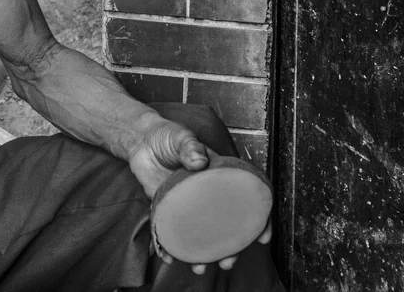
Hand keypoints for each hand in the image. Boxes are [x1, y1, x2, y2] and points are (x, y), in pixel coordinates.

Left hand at [129, 118, 272, 274]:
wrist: (141, 140)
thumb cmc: (168, 136)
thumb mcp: (182, 136)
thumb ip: (190, 146)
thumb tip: (199, 162)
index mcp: (218, 177)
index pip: (244, 199)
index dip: (258, 219)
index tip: (262, 236)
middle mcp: (205, 195)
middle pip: (224, 226)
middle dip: (230, 248)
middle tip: (228, 261)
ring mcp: (187, 205)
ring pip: (199, 235)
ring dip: (201, 255)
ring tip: (200, 267)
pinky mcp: (166, 209)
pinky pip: (170, 232)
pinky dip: (169, 247)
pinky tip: (168, 257)